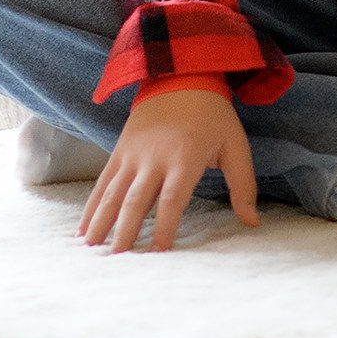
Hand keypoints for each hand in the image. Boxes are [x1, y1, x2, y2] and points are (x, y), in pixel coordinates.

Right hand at [77, 86, 259, 253]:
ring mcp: (133, 153)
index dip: (164, 228)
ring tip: (93, 252)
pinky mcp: (120, 150)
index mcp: (185, 157)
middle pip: (136, 201)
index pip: (172, 199)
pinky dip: (91, 207)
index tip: (159, 255)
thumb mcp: (236, 144)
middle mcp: (155, 157)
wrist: (181, 73)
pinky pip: (102, 182)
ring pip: (113, 194)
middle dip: (125, 233)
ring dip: (102, 224)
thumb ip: (244, 185)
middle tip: (118, 264)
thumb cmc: (213, 116)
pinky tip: (83, 231)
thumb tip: (253, 223)